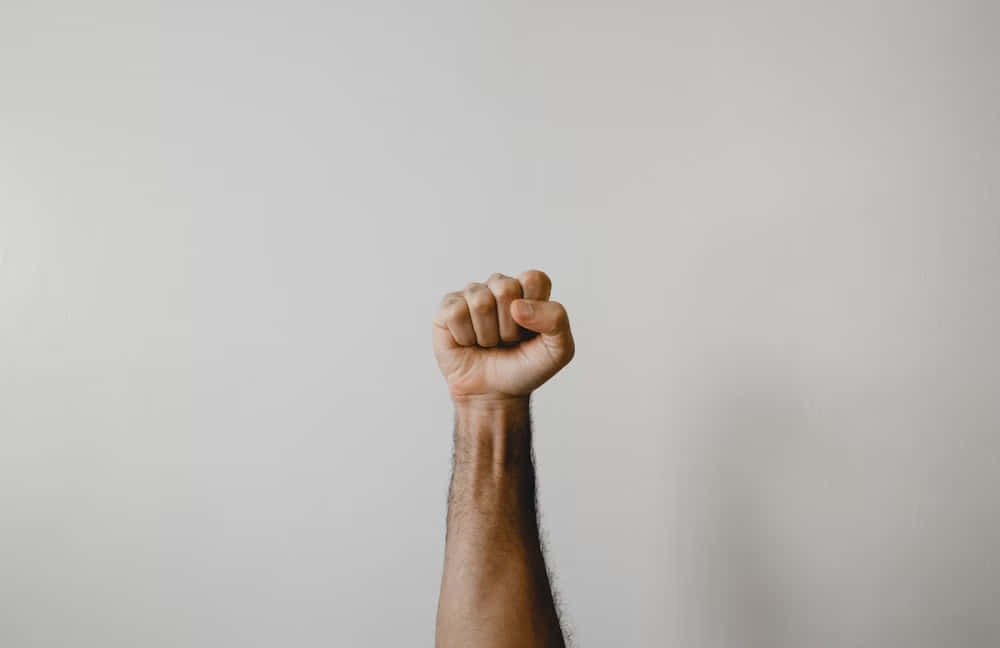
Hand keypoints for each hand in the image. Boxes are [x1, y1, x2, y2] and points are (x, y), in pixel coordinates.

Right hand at [432, 270, 574, 405]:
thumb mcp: (558, 350)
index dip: (534, 309)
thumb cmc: (525, 367)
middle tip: (508, 340)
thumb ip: (556, 320)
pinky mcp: (448, 307)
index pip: (534, 279)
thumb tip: (517, 306)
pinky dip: (465, 337)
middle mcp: (499, 286)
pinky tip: (468, 342)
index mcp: (529, 289)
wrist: (494, 393)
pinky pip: (456, 313)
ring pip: (480, 303)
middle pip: (505, 289)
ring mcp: (472, 294)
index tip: (531, 331)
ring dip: (487, 335)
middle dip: (509, 326)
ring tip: (489, 343)